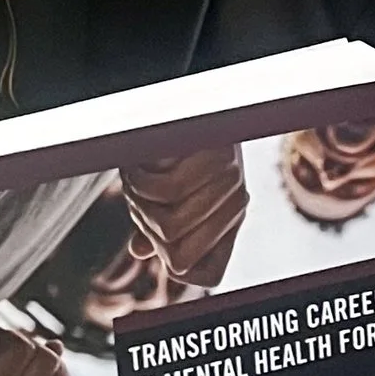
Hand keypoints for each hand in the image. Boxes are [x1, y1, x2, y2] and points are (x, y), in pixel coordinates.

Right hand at [120, 146, 249, 289]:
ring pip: (170, 225)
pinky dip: (141, 181)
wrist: (186, 98)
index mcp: (229, 219)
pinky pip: (166, 191)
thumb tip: (138, 251)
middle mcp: (236, 202)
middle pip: (178, 256)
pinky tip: (140, 165)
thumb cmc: (173, 149)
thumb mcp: (164, 193)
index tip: (158, 237)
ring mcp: (231, 181)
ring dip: (141, 204)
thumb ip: (155, 226)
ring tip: (138, 179)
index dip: (178, 265)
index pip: (207, 277)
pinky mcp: (220, 157)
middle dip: (149, 231)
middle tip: (140, 201)